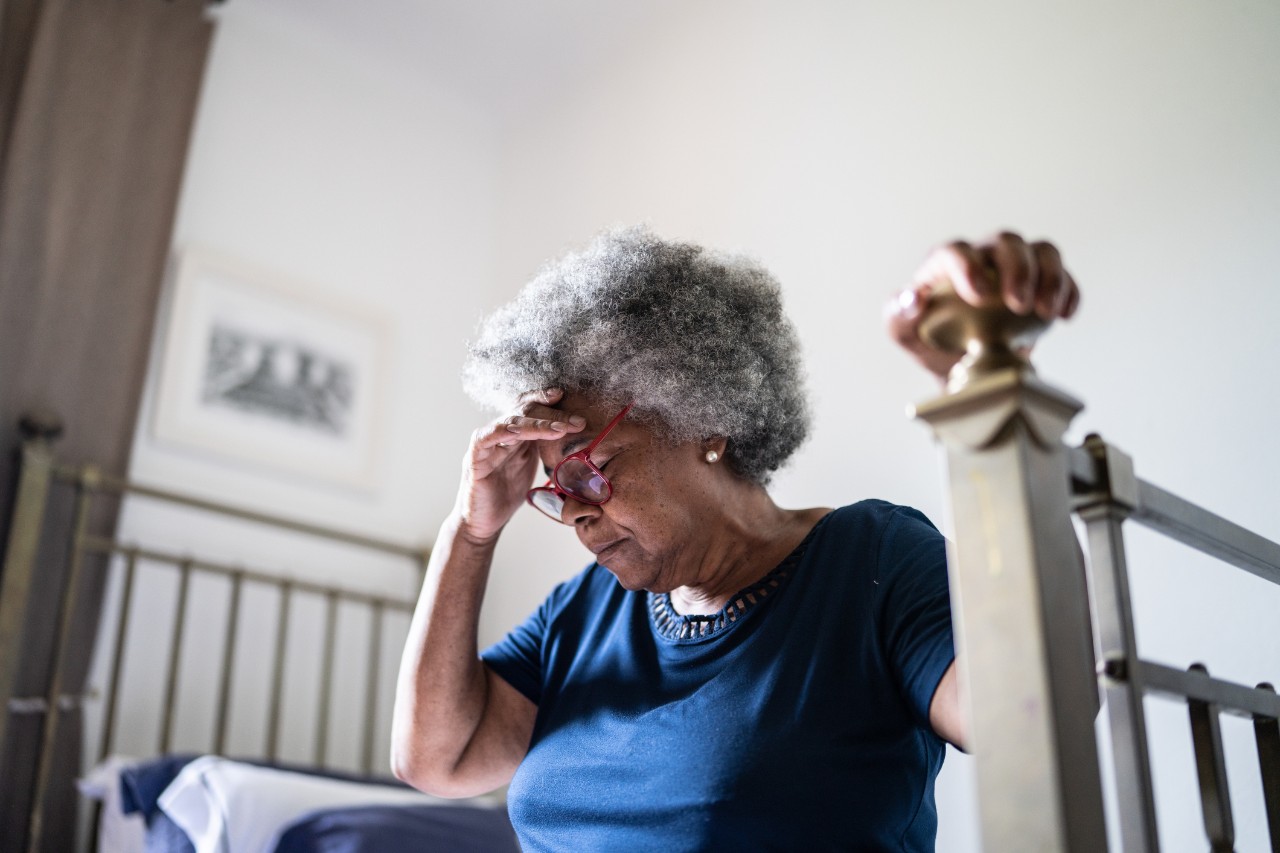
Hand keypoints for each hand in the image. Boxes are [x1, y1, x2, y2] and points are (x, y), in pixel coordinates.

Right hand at [453, 388, 585, 542]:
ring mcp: (486, 443)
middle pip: (524, 410)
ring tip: (561, 430)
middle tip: (578, 421)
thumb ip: (545, 449)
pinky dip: (505, 430)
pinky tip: (523, 431)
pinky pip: (486, 437)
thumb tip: (576, 439)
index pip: (529, 408)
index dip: (545, 399)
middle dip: (552, 413)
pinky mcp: (475, 458)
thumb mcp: (532, 467)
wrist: (484, 523)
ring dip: (537, 424)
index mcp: (514, 434)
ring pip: (511, 422)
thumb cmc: (507, 495)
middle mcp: (499, 433)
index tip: (566, 396)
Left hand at [885, 231, 1080, 382]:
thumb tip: (913, 299)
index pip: (956, 251)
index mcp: (944, 263)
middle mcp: (983, 256)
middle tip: (1020, 305)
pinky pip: (1064, 275)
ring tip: (1047, 312)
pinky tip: (1064, 317)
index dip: (969, 267)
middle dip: (1018, 269)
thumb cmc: (927, 339)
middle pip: (1006, 241)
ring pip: (1042, 250)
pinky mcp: (1042, 283)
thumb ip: (899, 314)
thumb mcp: (902, 331)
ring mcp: (1015, 267)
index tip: (981, 296)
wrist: (959, 363)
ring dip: (1050, 277)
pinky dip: (1069, 292)